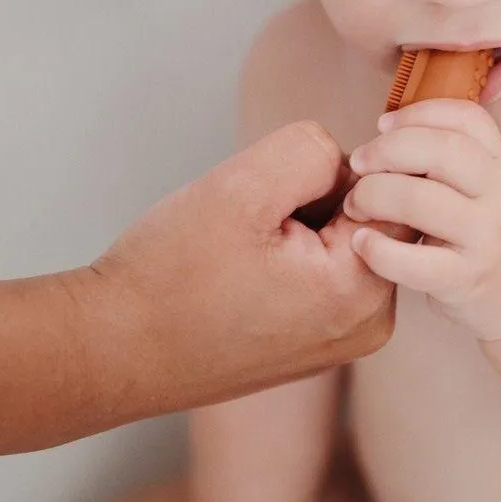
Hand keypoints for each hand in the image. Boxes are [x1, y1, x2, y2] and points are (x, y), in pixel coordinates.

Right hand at [79, 121, 395, 417]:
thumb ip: (314, 152)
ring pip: (341, 233)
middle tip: (253, 227)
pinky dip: (288, 253)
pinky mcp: (316, 339)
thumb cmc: (169, 275)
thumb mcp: (242, 186)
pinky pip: (321, 266)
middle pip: (369, 211)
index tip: (276, 196)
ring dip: (299, 222)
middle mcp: (369, 324)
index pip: (389, 187)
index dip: (329, 172)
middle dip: (314, 198)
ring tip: (242, 252)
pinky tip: (242, 272)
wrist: (111, 349)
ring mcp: (344, 337)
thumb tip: (346, 163)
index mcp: (363, 290)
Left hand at [344, 100, 500, 341]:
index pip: (465, 118)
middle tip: (359, 163)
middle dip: (387, 150)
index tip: (383, 125)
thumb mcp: (497, 185)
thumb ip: (458, 158)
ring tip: (355, 204)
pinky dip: (379, 249)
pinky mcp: (467, 281)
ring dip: (374, 194)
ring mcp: (488, 239)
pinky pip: (414, 262)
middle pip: (440, 152)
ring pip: (420, 200)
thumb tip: (389, 133)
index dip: (417, 113)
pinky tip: (361, 242)